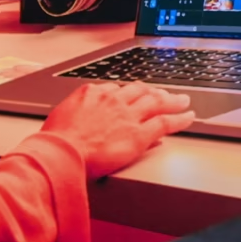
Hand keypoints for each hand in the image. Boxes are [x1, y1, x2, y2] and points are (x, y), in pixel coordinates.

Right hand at [41, 81, 195, 177]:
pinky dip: (180, 119)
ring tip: (182, 101)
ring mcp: (128, 115)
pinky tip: (188, 117)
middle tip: (161, 93)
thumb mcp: (60, 119)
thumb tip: (83, 115)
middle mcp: (112, 100)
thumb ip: (76, 113)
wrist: (60, 153)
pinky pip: (165, 122)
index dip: (125, 92)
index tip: (130, 95)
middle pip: (139, 90)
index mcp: (90, 93)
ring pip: (157, 101)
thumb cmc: (53, 142)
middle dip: (152, 91)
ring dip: (172, 100)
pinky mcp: (139, 133)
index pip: (114, 88)